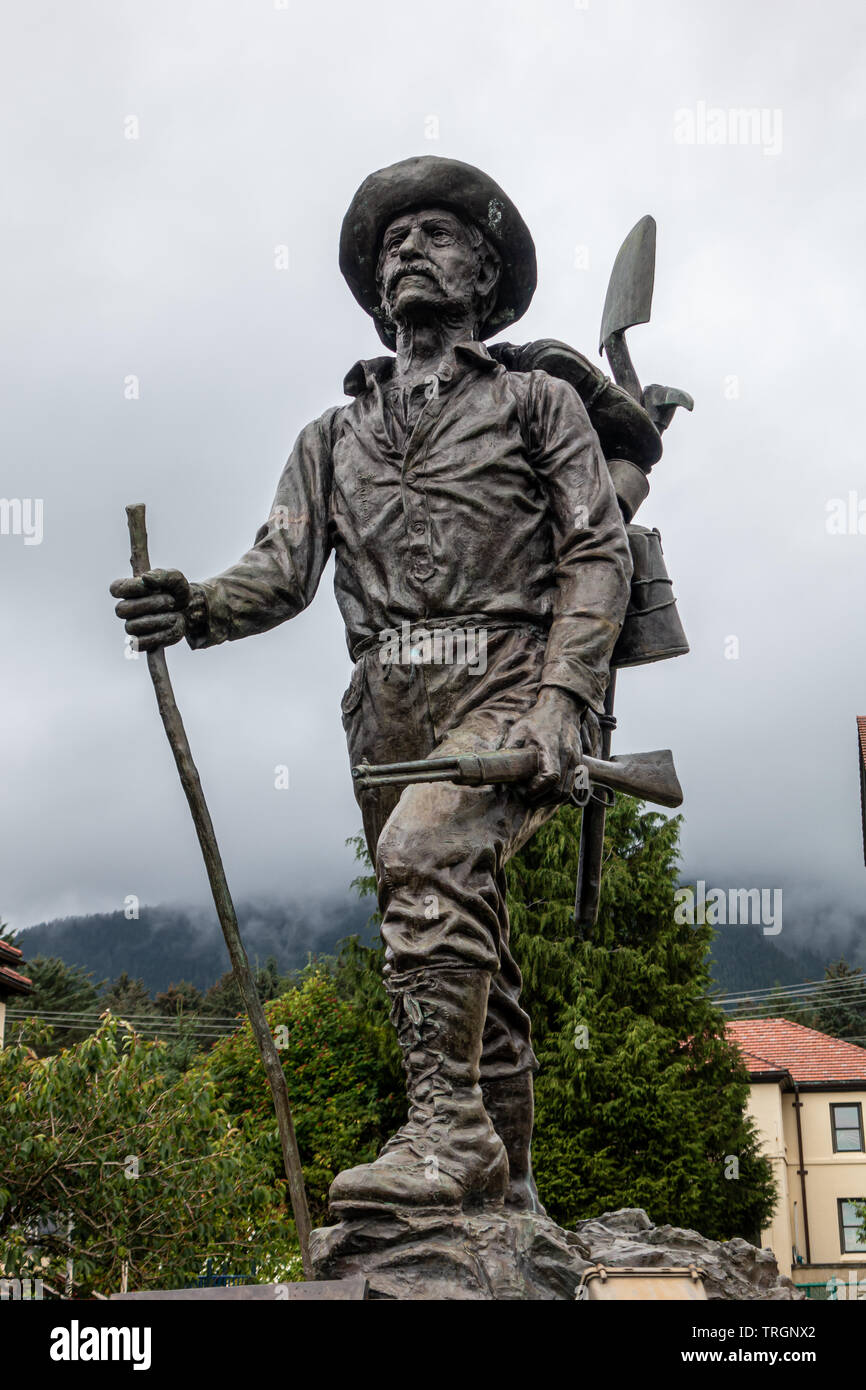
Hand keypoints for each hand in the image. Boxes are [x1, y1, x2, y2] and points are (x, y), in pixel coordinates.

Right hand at [110, 568, 191, 652]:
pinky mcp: (142, 643)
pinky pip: (141, 643)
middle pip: (122, 609)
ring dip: (159, 621)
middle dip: (149, 605)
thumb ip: (162, 575)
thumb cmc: (177, 591)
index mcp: (128, 590)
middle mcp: (127, 609)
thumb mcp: (175, 579)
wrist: (189, 610)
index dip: (131, 588)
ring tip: (175, 615)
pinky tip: (172, 627)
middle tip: (171, 601)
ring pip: (133, 626)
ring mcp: (133, 626)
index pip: (116, 589)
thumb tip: (146, 577)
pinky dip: (160, 635)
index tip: (150, 585)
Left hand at [504, 687, 585, 802]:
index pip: (551, 777)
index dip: (538, 790)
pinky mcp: (578, 762)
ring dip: (552, 800)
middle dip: (543, 800)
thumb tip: (496, 769)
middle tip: (528, 799)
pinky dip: (560, 793)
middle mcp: (566, 755)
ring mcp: (575, 760)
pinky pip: (572, 785)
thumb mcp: (518, 730)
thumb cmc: (538, 720)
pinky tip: (547, 791)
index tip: (526, 792)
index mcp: (550, 748)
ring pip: (568, 791)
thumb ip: (509, 749)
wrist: (561, 708)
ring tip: (537, 798)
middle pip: (560, 790)